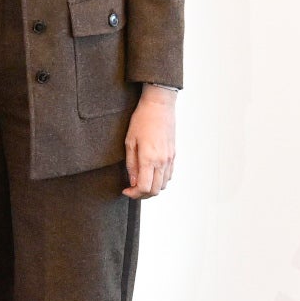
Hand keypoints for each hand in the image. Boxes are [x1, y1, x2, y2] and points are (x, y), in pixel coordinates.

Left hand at [121, 85, 177, 199]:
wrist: (159, 106)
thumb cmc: (142, 120)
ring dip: (152, 188)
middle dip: (142, 195)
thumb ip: (131, 164)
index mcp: (149, 158)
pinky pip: (169, 175)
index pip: (144, 187)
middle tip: (132, 190)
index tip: (126, 191)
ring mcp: (170, 159)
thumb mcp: (130, 142)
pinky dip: (160, 180)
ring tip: (140, 182)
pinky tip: (151, 174)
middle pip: (155, 190)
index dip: (134, 194)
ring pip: (163, 185)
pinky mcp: (173, 155)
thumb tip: (133, 182)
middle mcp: (162, 161)